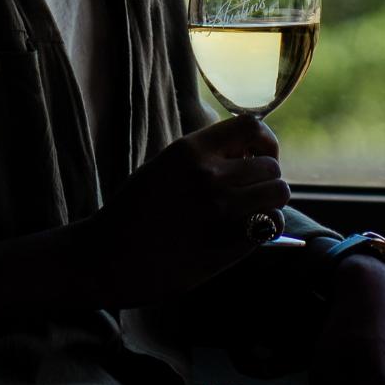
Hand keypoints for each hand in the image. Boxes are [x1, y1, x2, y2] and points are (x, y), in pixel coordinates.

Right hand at [80, 116, 288, 305]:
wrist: (107, 257)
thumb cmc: (134, 212)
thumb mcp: (166, 166)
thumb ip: (204, 157)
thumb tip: (246, 155)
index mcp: (191, 150)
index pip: (251, 126)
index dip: (264, 141)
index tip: (256, 156)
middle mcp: (209, 175)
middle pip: (270, 166)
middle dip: (266, 179)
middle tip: (251, 194)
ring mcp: (220, 210)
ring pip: (278, 194)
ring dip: (270, 203)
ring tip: (253, 213)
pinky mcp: (226, 243)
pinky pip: (270, 225)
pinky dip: (266, 229)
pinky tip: (247, 234)